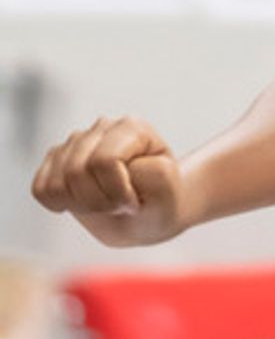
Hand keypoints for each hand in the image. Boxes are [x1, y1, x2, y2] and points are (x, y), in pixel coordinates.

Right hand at [31, 115, 190, 248]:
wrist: (147, 211)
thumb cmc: (159, 201)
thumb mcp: (169, 191)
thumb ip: (155, 175)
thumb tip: (123, 163)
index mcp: (132, 128)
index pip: (105, 161)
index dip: (117, 193)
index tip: (134, 203)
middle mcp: (102, 127)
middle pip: (76, 171)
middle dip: (98, 202)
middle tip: (119, 206)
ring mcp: (76, 142)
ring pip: (56, 182)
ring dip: (79, 205)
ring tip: (102, 204)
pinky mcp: (56, 161)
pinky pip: (40, 188)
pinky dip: (57, 204)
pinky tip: (80, 203)